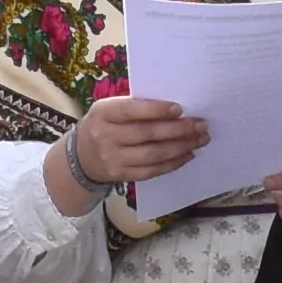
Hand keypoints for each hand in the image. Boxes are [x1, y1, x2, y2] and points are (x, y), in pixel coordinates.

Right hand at [60, 95, 207, 189]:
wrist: (80, 157)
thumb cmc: (104, 125)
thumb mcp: (109, 110)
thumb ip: (135, 107)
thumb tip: (175, 110)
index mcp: (103, 113)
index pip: (132, 110)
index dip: (157, 110)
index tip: (180, 109)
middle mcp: (105, 136)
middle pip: (147, 134)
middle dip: (178, 130)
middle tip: (200, 125)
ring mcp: (113, 159)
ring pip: (153, 154)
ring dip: (180, 147)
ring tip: (199, 139)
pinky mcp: (121, 175)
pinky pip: (151, 170)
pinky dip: (172, 163)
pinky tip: (187, 154)